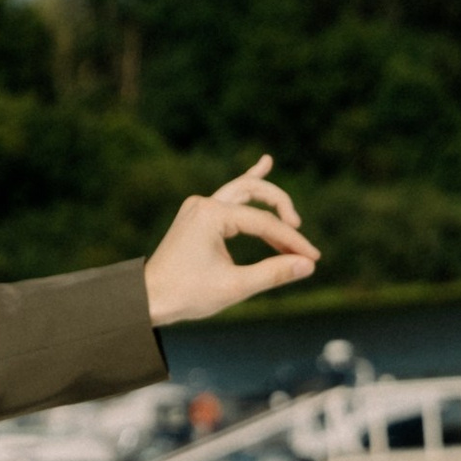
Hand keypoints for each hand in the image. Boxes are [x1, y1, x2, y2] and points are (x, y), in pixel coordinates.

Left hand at [143, 156, 319, 327]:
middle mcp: (203, 204)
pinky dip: (245, 187)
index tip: (313, 257)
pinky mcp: (196, 217)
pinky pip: (228, 198)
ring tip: (268, 161)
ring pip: (240, 190)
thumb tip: (308, 264)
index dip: (292, 241)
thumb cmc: (186, 294)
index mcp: (211, 215)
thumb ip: (273, 273)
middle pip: (253, 192)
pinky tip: (262, 166)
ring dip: (262, 187)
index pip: (264, 223)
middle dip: (280, 208)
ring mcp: (198, 208)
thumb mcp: (234, 286)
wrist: (146, 299)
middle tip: (298, 229)